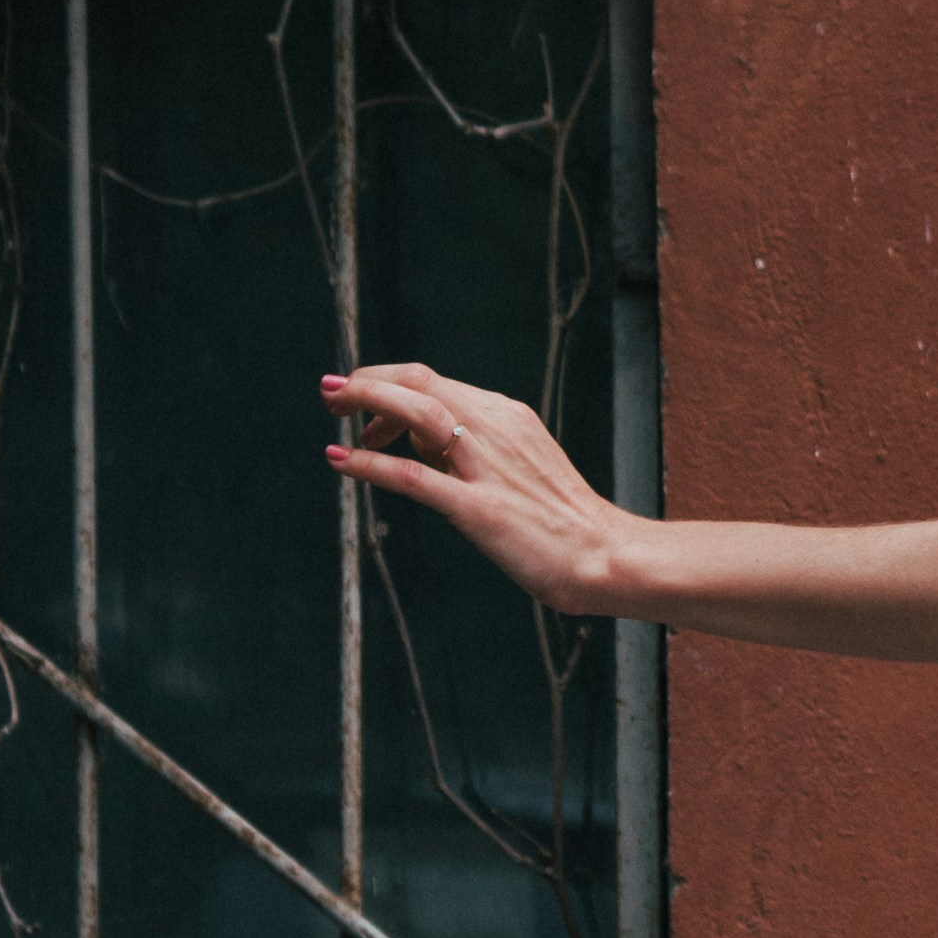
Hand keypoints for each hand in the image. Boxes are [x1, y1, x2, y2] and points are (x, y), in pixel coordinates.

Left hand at [321, 361, 629, 613]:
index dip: (390, 385)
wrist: (605, 557)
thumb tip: (420, 447)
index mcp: (508, 417)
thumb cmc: (565, 522)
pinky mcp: (479, 509)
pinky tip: (341, 459)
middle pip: (420, 381)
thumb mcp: (519, 469)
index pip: (435, 383)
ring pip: (418, 411)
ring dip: (367, 402)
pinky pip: (414, 476)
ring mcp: (487, 467)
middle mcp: (496, 430)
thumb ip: (473, 452)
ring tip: (332, 406)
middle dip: (369, 381)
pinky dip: (371, 463)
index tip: (364, 403)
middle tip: (332, 394)